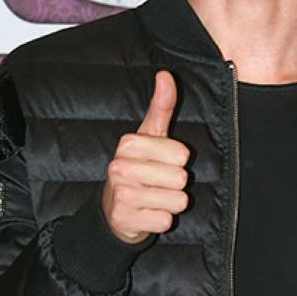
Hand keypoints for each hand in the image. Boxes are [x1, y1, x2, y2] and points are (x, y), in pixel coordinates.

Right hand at [102, 69, 189, 244]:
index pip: (182, 154)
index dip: (178, 161)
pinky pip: (166, 221)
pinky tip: (147, 213)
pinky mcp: (125, 221)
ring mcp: (121, 195)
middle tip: (157, 183)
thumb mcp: (150, 136)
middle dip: (176, 184)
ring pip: (177, 201)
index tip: (160, 162)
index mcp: (128, 144)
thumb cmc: (139, 167)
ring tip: (154, 198)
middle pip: (181, 179)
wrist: (114, 210)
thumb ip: (161, 106)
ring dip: (171, 203)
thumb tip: (166, 74)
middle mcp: (120, 167)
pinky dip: (162, 220)